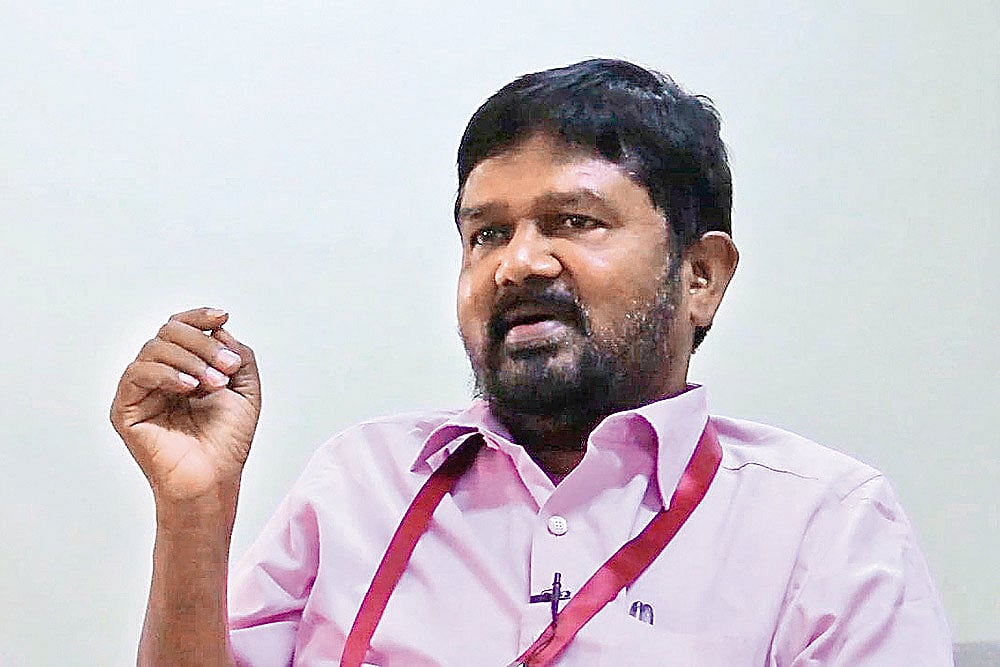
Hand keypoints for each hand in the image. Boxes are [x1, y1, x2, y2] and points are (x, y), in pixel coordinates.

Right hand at [110, 307, 261, 502]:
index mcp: (185, 368)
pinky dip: (166, 373)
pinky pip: (137, 373)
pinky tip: (189, 387)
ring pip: (155, 348)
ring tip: (214, 383)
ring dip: (191, 360)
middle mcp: (160, 375)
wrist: (214, 479)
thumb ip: (238, 354)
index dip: (199, 317)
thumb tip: (218, 330)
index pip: (181, 329)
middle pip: (169, 332)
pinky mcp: (125, 409)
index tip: (221, 317)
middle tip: (227, 367)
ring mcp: (141, 391)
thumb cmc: (227, 443)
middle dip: (202, 343)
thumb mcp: (246, 389)